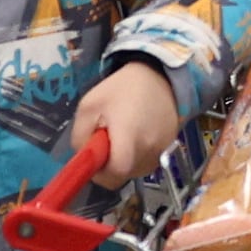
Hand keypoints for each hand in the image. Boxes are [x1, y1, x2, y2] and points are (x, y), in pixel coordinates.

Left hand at [67, 61, 184, 191]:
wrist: (159, 75)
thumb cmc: (121, 89)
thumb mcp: (89, 106)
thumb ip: (80, 136)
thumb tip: (83, 157)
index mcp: (129, 137)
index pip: (116, 173)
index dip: (101, 174)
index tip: (95, 160)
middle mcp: (150, 148)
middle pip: (125, 175)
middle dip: (111, 166)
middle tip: (107, 143)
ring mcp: (164, 149)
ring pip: (136, 171)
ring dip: (125, 161)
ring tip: (124, 136)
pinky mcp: (170, 147)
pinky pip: (148, 162)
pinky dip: (138, 155)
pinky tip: (137, 136)